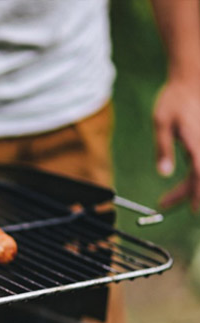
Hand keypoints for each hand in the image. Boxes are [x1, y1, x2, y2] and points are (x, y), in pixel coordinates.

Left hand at [153, 77, 199, 212]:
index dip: (197, 194)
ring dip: (192, 185)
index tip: (191, 209)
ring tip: (170, 198)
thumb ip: (163, 149)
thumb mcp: (161, 123)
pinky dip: (196, 173)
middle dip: (189, 194)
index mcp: (198, 144)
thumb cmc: (175, 99)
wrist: (192, 78)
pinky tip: (187, 180)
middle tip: (166, 204)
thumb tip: (164, 173)